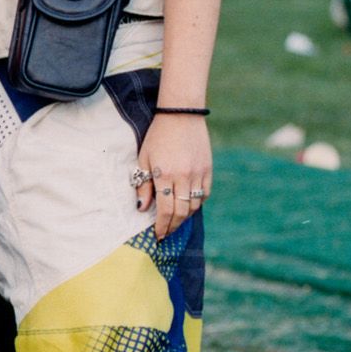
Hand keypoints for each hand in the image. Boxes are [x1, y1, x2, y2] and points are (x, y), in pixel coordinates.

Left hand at [134, 114, 210, 239]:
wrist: (181, 116)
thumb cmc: (158, 137)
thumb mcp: (144, 159)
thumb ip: (143, 184)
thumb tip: (142, 208)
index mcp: (166, 175)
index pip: (166, 210)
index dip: (162, 226)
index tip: (158, 235)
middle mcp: (185, 177)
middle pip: (181, 212)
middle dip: (173, 226)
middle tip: (166, 233)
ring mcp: (199, 174)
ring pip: (194, 205)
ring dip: (185, 217)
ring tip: (175, 221)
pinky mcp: (208, 170)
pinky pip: (205, 194)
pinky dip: (196, 203)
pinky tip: (188, 206)